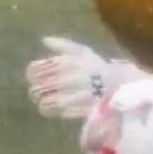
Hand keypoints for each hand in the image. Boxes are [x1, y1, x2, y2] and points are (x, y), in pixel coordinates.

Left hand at [25, 36, 148, 120]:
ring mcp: (70, 97)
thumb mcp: (82, 51)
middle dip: (36, 92)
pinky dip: (57, 112)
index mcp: (63, 62)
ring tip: (49, 102)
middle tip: (40, 93)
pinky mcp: (76, 111)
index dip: (32, 75)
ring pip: (44, 104)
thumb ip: (62, 44)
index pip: (34, 70)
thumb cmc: (98, 67)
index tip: (35, 78)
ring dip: (44, 103)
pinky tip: (61, 108)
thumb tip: (44, 39)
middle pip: (36, 89)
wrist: (120, 85)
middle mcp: (64, 79)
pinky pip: (58, 113)